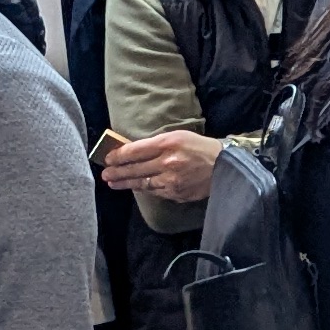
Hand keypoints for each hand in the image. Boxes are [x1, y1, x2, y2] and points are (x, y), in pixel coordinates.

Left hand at [101, 129, 224, 202]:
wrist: (225, 165)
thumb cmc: (200, 147)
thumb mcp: (178, 136)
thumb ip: (156, 144)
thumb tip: (133, 151)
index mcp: (167, 144)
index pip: (135, 150)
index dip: (119, 155)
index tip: (108, 158)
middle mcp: (168, 162)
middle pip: (135, 169)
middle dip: (117, 172)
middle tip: (105, 174)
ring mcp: (172, 180)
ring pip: (142, 183)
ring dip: (126, 183)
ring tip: (113, 183)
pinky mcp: (176, 193)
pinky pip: (155, 192)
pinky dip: (144, 189)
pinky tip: (136, 188)